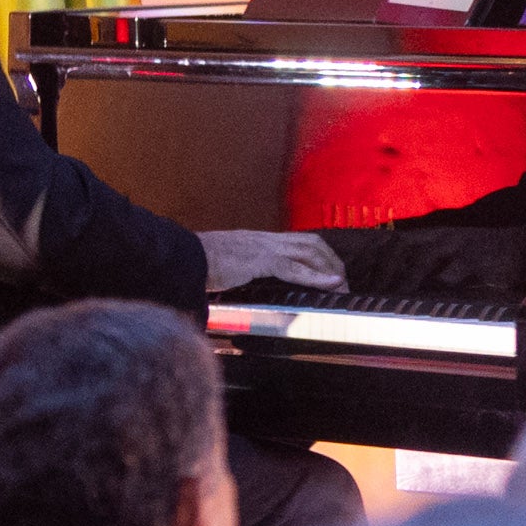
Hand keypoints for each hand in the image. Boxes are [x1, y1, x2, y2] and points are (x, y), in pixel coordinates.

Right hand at [198, 228, 345, 293]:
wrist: (181, 256)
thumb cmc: (199, 263)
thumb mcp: (228, 264)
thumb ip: (244, 271)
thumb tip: (249, 283)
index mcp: (260, 240)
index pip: (300, 241)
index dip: (320, 254)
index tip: (331, 271)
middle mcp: (266, 240)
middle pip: (311, 244)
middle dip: (332, 261)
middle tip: (343, 282)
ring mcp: (263, 248)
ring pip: (309, 252)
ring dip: (329, 269)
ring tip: (342, 285)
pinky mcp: (258, 260)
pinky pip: (294, 267)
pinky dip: (316, 275)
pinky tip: (330, 283)